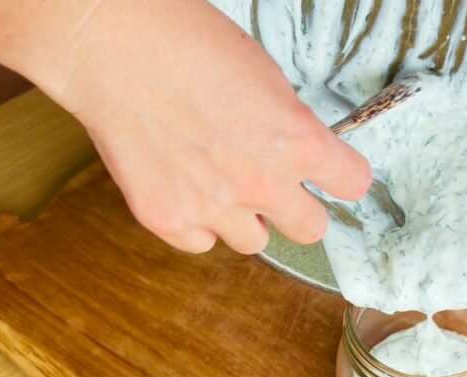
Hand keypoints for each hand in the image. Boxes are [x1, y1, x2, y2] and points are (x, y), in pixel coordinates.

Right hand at [44, 1, 370, 253]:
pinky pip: (200, 242)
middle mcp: (262, 182)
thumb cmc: (187, 44)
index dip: (343, 175)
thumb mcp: (265, 78)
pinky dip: (196, 223)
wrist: (114, 47)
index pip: (352, 183)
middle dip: (298, 208)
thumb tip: (298, 151)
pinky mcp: (168, 219)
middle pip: (311, 229)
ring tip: (219, 182)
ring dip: (244, 218)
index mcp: (298, 140)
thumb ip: (289, 126)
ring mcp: (214, 207)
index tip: (334, 174)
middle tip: (278, 187)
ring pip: (254, 242)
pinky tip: (183, 187)